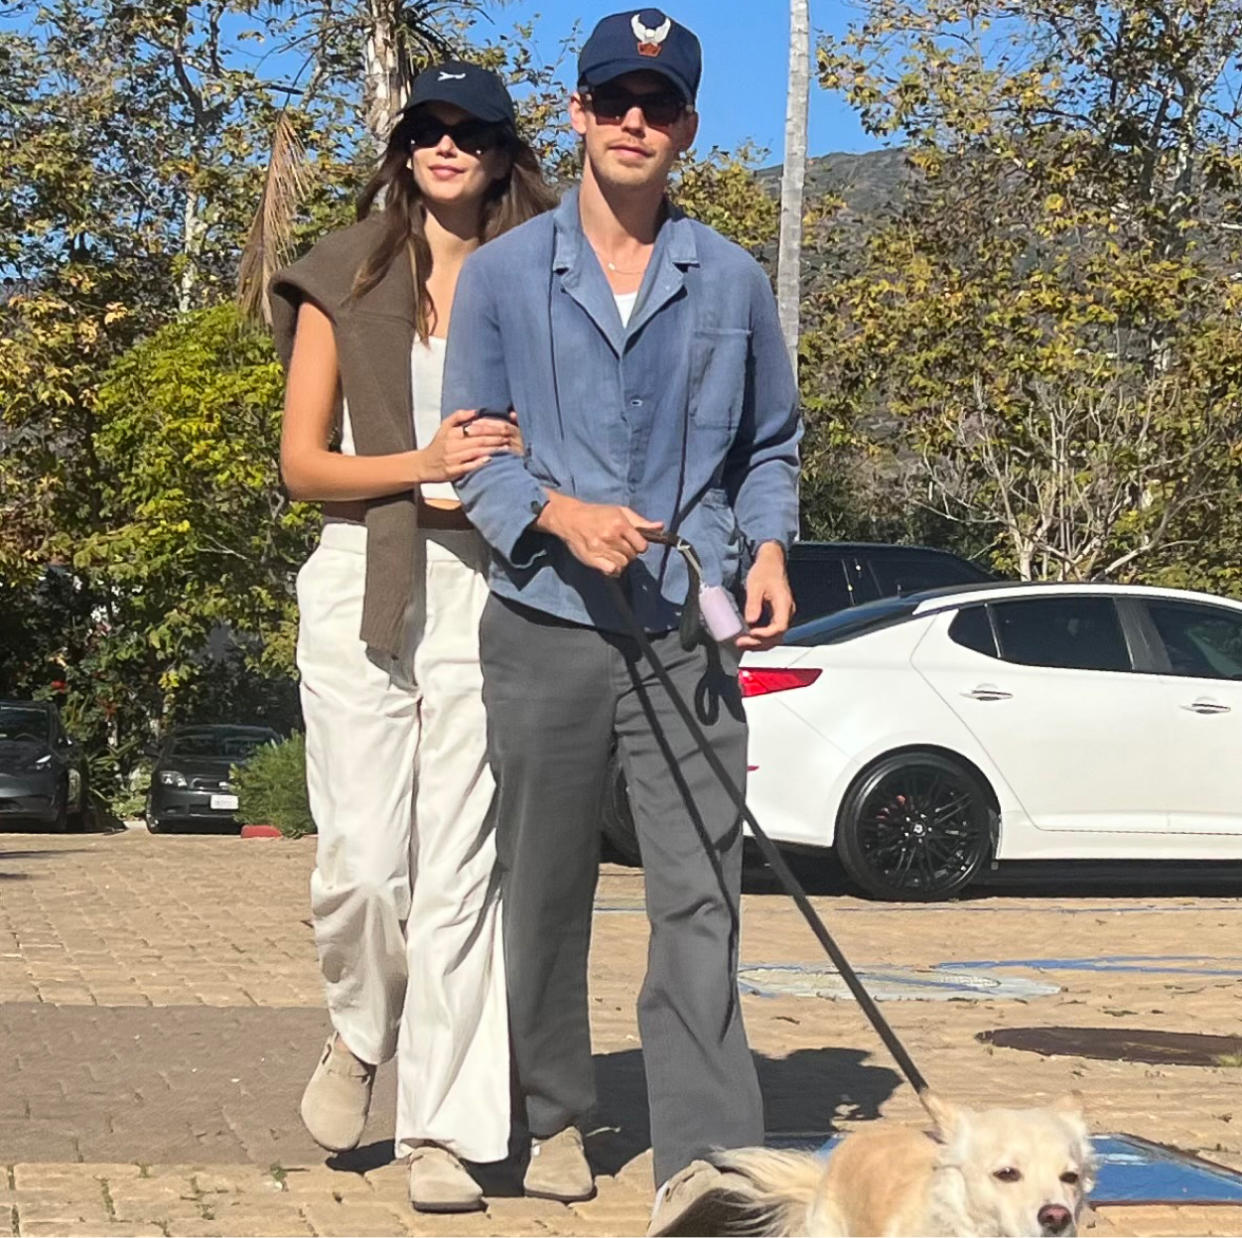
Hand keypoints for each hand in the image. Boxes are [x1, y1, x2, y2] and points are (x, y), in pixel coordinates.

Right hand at [423, 410, 520, 482]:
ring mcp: (452, 459)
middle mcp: (452, 445)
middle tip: (510, 437)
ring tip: (506, 447)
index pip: (476, 428)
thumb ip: (459, 416)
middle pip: (479, 440)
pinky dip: (478, 463)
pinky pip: (467, 466)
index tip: (506, 427)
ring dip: (492, 450)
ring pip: (475, 452)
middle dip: (497, 438)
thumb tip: (476, 411)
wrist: (423, 465)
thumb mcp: (444, 427)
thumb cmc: (438, 445)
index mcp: (452, 433)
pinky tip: (490, 460)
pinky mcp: (452, 471)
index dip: (492, 428)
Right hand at [536, 493, 662, 576]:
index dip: (639, 546)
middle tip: (619, 546)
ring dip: (621, 561)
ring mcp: (600, 548)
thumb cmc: (597, 514)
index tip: (633, 543)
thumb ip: (641, 521)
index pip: (642, 545)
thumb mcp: (620, 511)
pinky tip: (608, 562)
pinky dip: (613, 569)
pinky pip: (612, 571)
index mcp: (620, 523)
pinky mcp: (592, 559)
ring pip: (623, 564)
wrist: (570, 518)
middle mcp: (611, 536)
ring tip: (612, 552)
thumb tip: (660, 526)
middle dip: (629, 552)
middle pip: (632, 555)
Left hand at [736, 542, 793, 649]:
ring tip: (742, 643)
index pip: (780, 627)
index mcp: (784, 603)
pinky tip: (747, 637)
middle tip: (741, 643)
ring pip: (774, 637)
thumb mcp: (755, 585)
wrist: (771, 563)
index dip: (765, 634)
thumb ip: (753, 603)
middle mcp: (786, 612)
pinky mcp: (777, 615)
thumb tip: (750, 621)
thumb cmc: (765, 571)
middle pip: (777, 636)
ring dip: (759, 643)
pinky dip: (760, 637)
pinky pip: (771, 631)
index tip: (751, 633)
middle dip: (759, 643)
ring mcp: (782, 615)